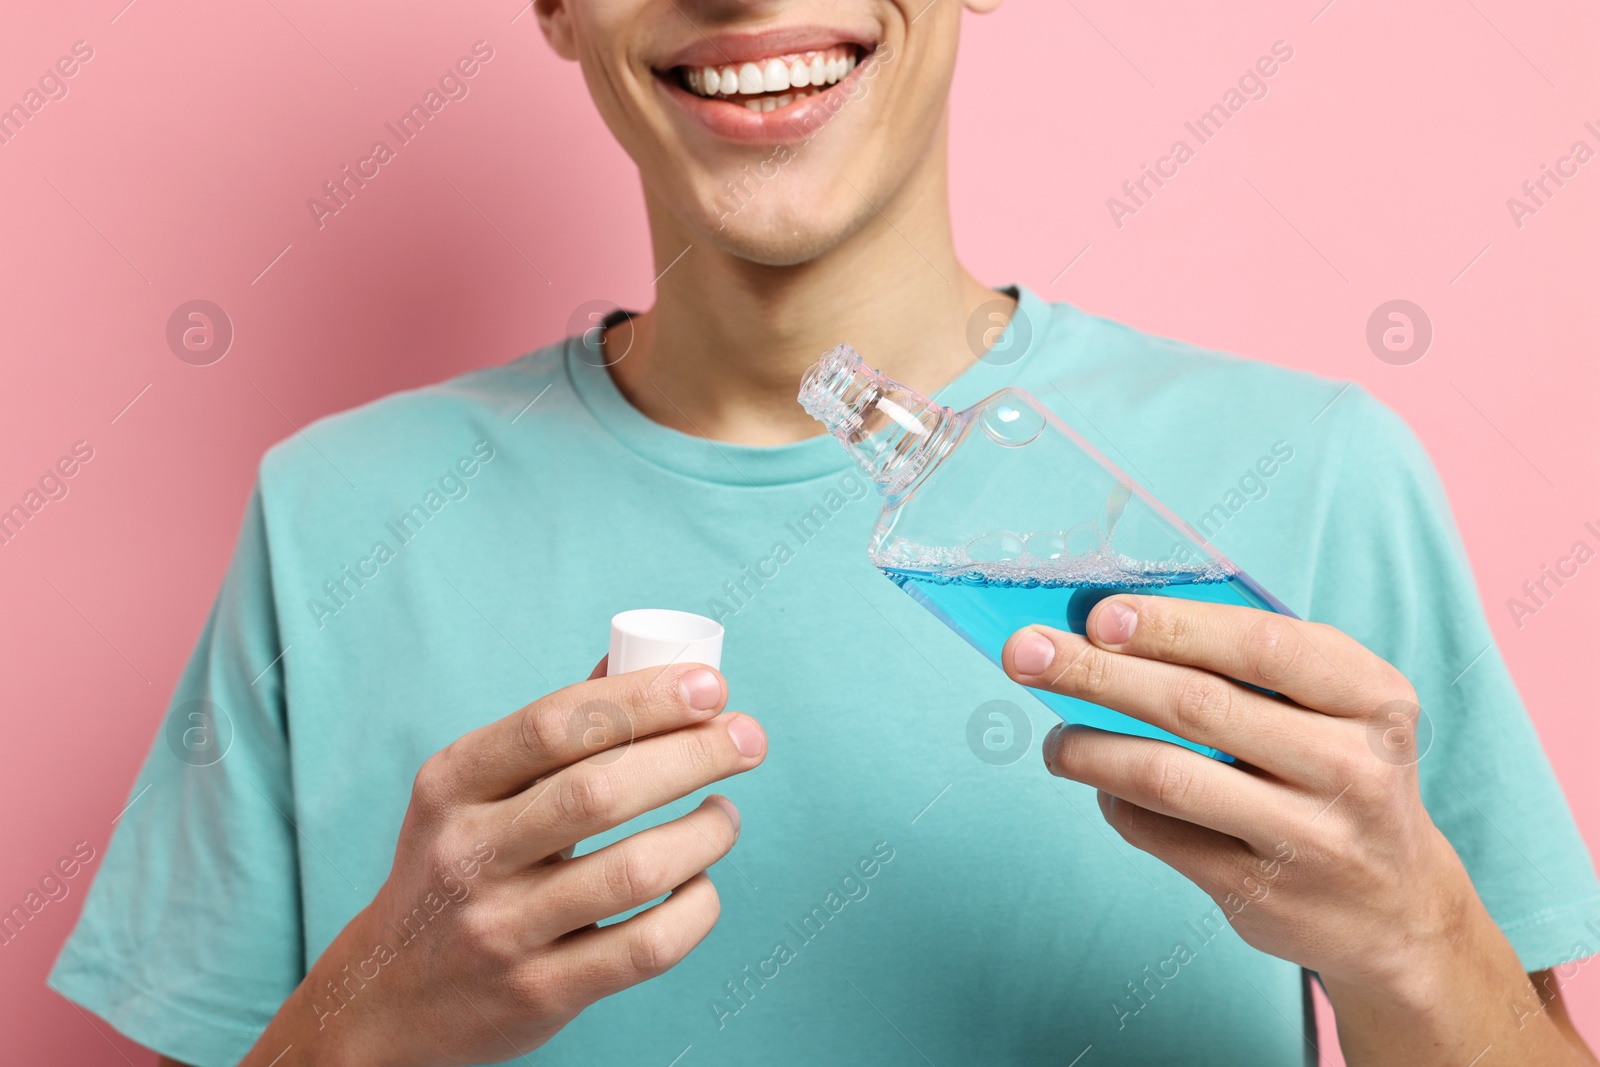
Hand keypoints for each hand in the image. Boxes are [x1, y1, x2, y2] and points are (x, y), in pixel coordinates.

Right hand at [241, 658, 765, 1066]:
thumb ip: (547, 734)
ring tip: (724, 813)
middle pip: (603, 790)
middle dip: (695, 754)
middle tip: (748, 739)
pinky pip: (647, 947)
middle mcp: (470, 853)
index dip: (644, 699)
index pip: (557, 724)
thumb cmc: (455, 869)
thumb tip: (633, 662)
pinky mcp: (540, 993)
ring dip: (705, 832)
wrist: (387, 997)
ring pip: (637, 869)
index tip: (711, 687)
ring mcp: (503, 929)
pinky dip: (696, 908)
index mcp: (451, 785)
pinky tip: (700, 884)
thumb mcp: (468, 793)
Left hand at [1002, 597, 1594, 1064]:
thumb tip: (1112, 626)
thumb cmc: (1337, 772)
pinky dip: (1116, 803)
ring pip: (1168, 777)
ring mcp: (1310, 839)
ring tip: (1053, 738)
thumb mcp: (1332, 707)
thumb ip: (1247, 664)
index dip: (1172, 626)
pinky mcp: (1262, 894)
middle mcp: (1351, 767)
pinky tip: (1101, 785)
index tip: (1099, 614)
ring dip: (1090, 748)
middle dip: (1096, 673)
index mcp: (1373, 697)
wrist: (1397, 908)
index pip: (1260, 647)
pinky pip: (1161, 834)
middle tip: (1026, 654)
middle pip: (1196, 706)